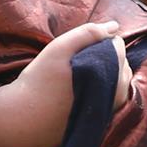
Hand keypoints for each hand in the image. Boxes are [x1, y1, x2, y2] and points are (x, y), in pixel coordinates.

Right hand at [16, 21, 131, 109]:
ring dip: (104, 72)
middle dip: (104, 56)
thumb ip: (88, 33)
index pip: (117, 45)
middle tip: (75, 61)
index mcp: (107, 71)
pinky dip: (102, 87)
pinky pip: (112, 96)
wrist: (25, 120)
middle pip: (121, 62)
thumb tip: (114, 26)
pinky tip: (81, 88)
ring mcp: (111, 108)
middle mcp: (115, 92)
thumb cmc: (39, 82)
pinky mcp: (104, 120)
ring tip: (77, 74)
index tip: (76, 49)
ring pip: (118, 80)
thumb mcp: (59, 49)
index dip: (97, 41)